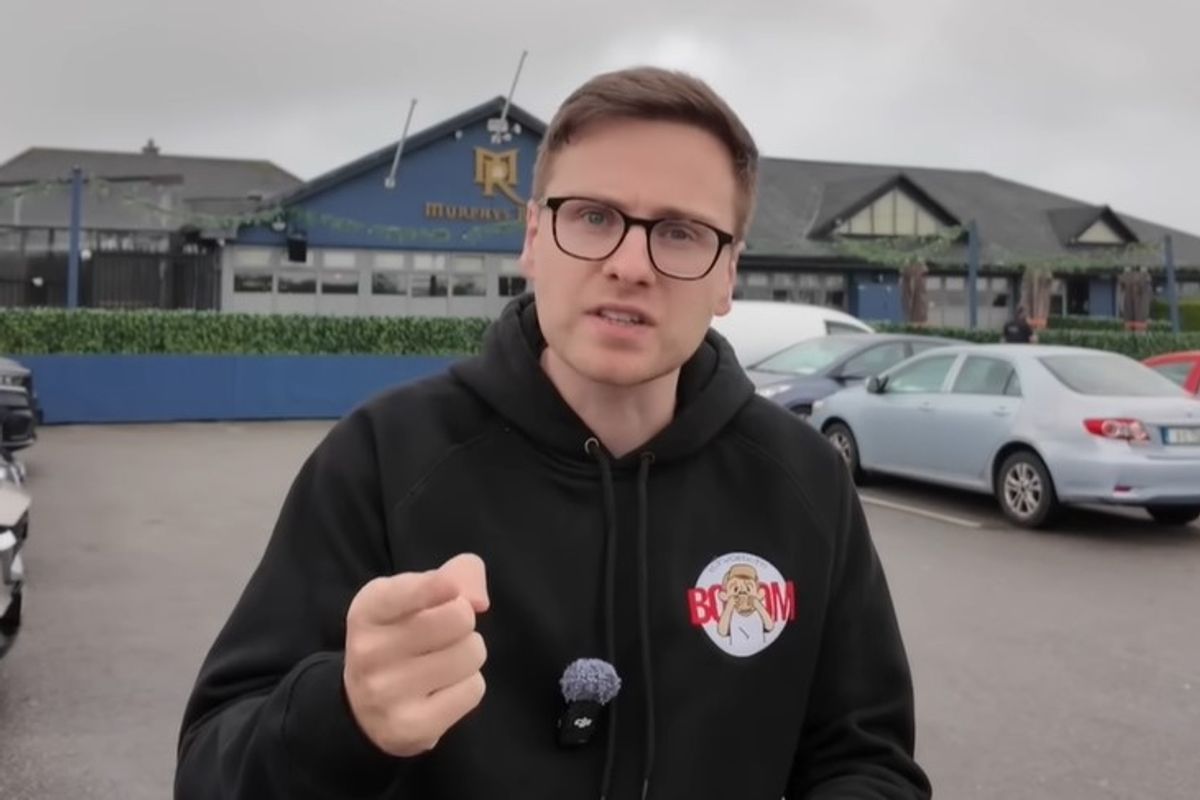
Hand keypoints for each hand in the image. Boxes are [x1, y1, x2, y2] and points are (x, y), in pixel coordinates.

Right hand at [343, 554, 489, 756]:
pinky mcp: (410, 728)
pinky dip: (468, 686)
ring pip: (472, 654)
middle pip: (460, 618)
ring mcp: (387, 694)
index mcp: (367, 611)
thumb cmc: (400, 634)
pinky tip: (442, 690)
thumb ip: (454, 576)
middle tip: (444, 634)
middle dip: (464, 622)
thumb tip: (479, 601)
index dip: (435, 587)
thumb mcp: (413, 594)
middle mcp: (369, 652)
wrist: (362, 705)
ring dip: (469, 654)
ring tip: (443, 661)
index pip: (406, 593)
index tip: (448, 587)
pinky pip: (473, 690)